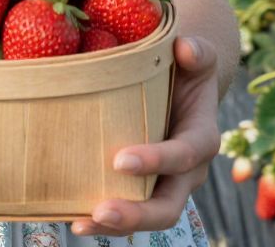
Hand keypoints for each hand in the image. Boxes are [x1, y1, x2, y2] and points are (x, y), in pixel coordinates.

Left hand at [70, 35, 219, 235]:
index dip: (157, 161)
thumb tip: (185, 48)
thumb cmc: (186, 67)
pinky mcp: (143, 188)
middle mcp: (186, 171)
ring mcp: (165, 184)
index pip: (184, 155)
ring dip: (114, 225)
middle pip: (168, 205)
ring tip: (80, 223)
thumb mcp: (198, 56)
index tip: (120, 159)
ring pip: (146, 215)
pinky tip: (73, 218)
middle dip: (136, 214)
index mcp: (201, 138)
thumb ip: (197, 51)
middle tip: (100, 211)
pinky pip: (128, 210)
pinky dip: (103, 220)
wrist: (181, 84)